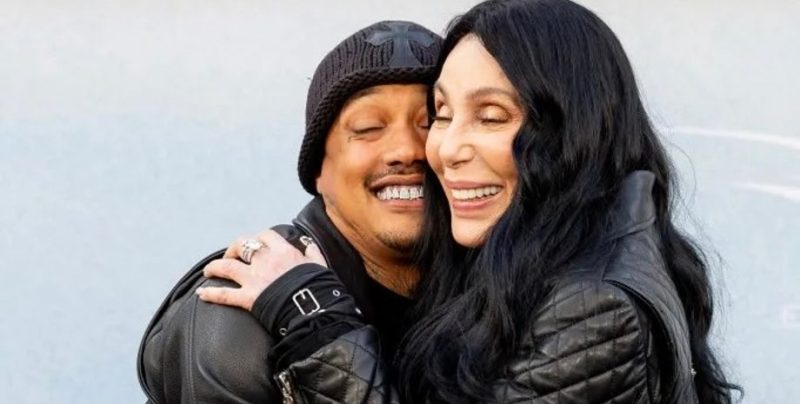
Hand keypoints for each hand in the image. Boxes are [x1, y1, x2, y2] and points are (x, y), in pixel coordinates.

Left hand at [195, 229, 326, 310]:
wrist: (312, 308)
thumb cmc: (318, 288)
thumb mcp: (320, 265)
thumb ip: (312, 252)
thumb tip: (307, 244)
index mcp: (283, 251)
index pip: (266, 236)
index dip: (259, 238)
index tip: (257, 244)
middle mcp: (265, 261)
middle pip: (242, 245)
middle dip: (234, 249)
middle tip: (231, 256)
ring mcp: (254, 279)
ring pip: (227, 267)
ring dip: (215, 267)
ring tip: (209, 271)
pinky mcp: (248, 298)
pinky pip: (225, 294)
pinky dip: (211, 294)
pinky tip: (201, 293)